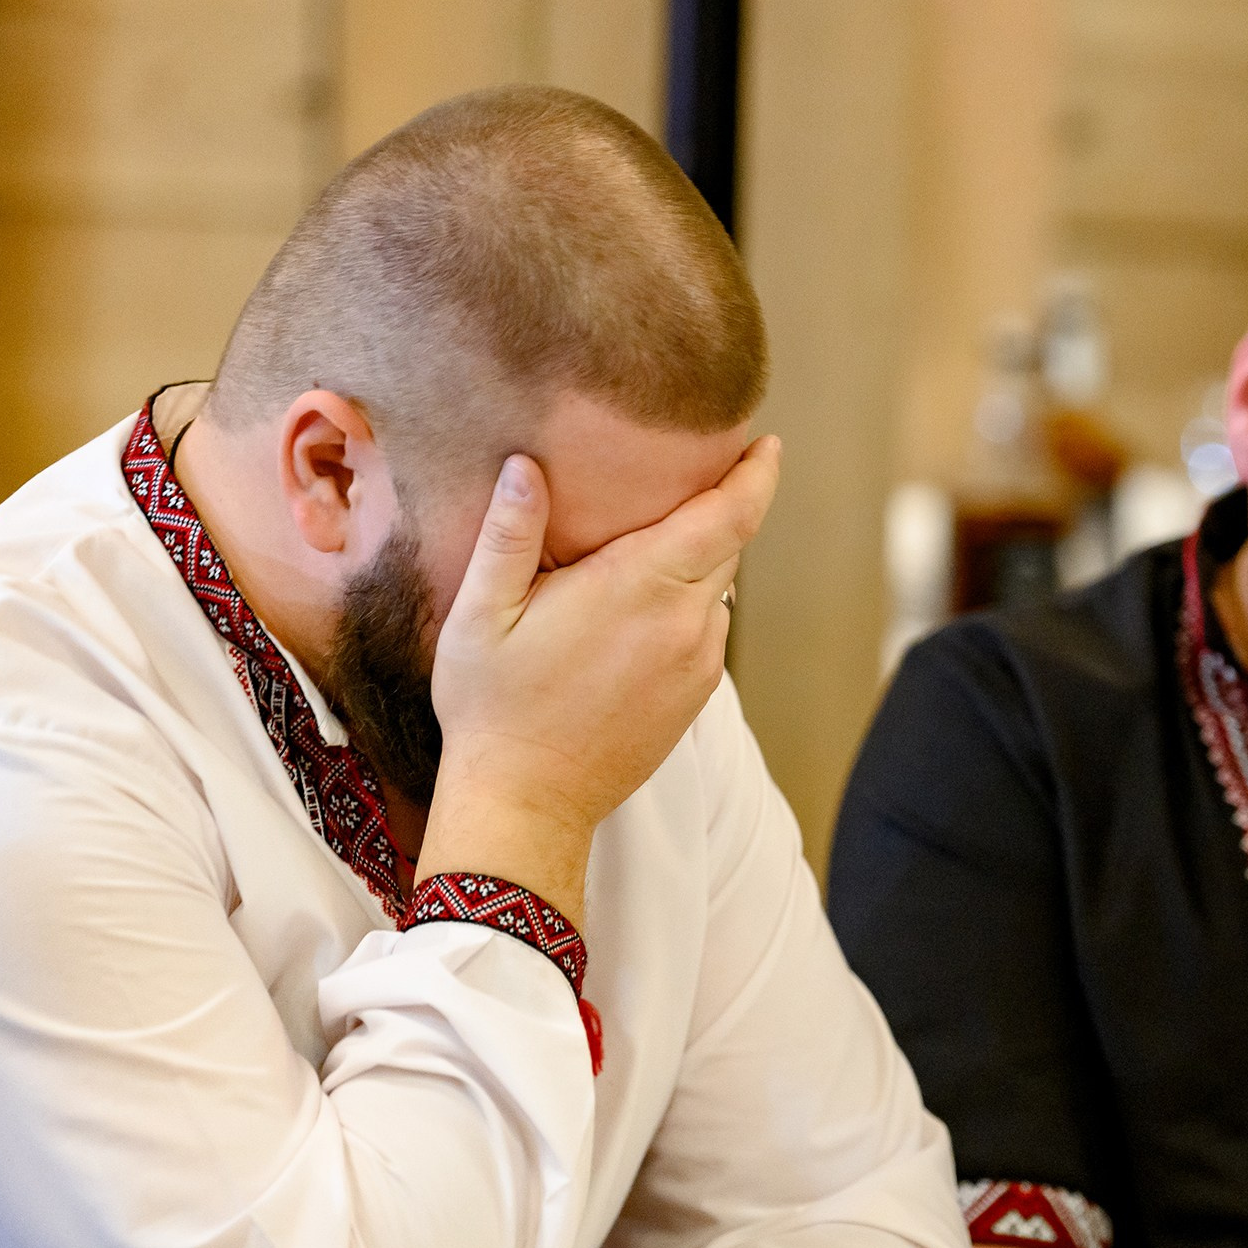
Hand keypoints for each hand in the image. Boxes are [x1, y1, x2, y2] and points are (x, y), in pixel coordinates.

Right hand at [419, 437, 781, 922]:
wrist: (526, 804)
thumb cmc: (494, 706)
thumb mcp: (481, 613)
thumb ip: (509, 534)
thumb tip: (524, 465)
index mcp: (641, 587)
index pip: (730, 516)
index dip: (756, 475)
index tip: (766, 443)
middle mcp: (685, 624)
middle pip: (727, 546)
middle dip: (718, 508)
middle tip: (685, 475)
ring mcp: (697, 665)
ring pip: (717, 591)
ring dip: (697, 562)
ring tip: (649, 543)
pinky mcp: (696, 698)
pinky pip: (707, 632)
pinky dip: (687, 607)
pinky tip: (640, 608)